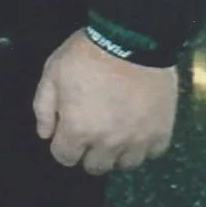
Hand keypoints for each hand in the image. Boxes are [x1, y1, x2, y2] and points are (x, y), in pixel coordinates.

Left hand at [33, 29, 177, 174]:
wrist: (133, 39)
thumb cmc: (87, 54)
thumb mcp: (52, 72)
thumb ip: (43, 107)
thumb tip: (45, 134)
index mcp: (78, 129)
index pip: (64, 158)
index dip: (63, 145)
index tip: (67, 131)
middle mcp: (108, 142)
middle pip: (95, 167)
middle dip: (88, 152)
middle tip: (92, 129)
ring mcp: (138, 139)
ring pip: (125, 165)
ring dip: (117, 152)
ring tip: (116, 130)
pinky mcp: (161, 131)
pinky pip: (152, 153)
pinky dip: (144, 145)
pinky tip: (138, 127)